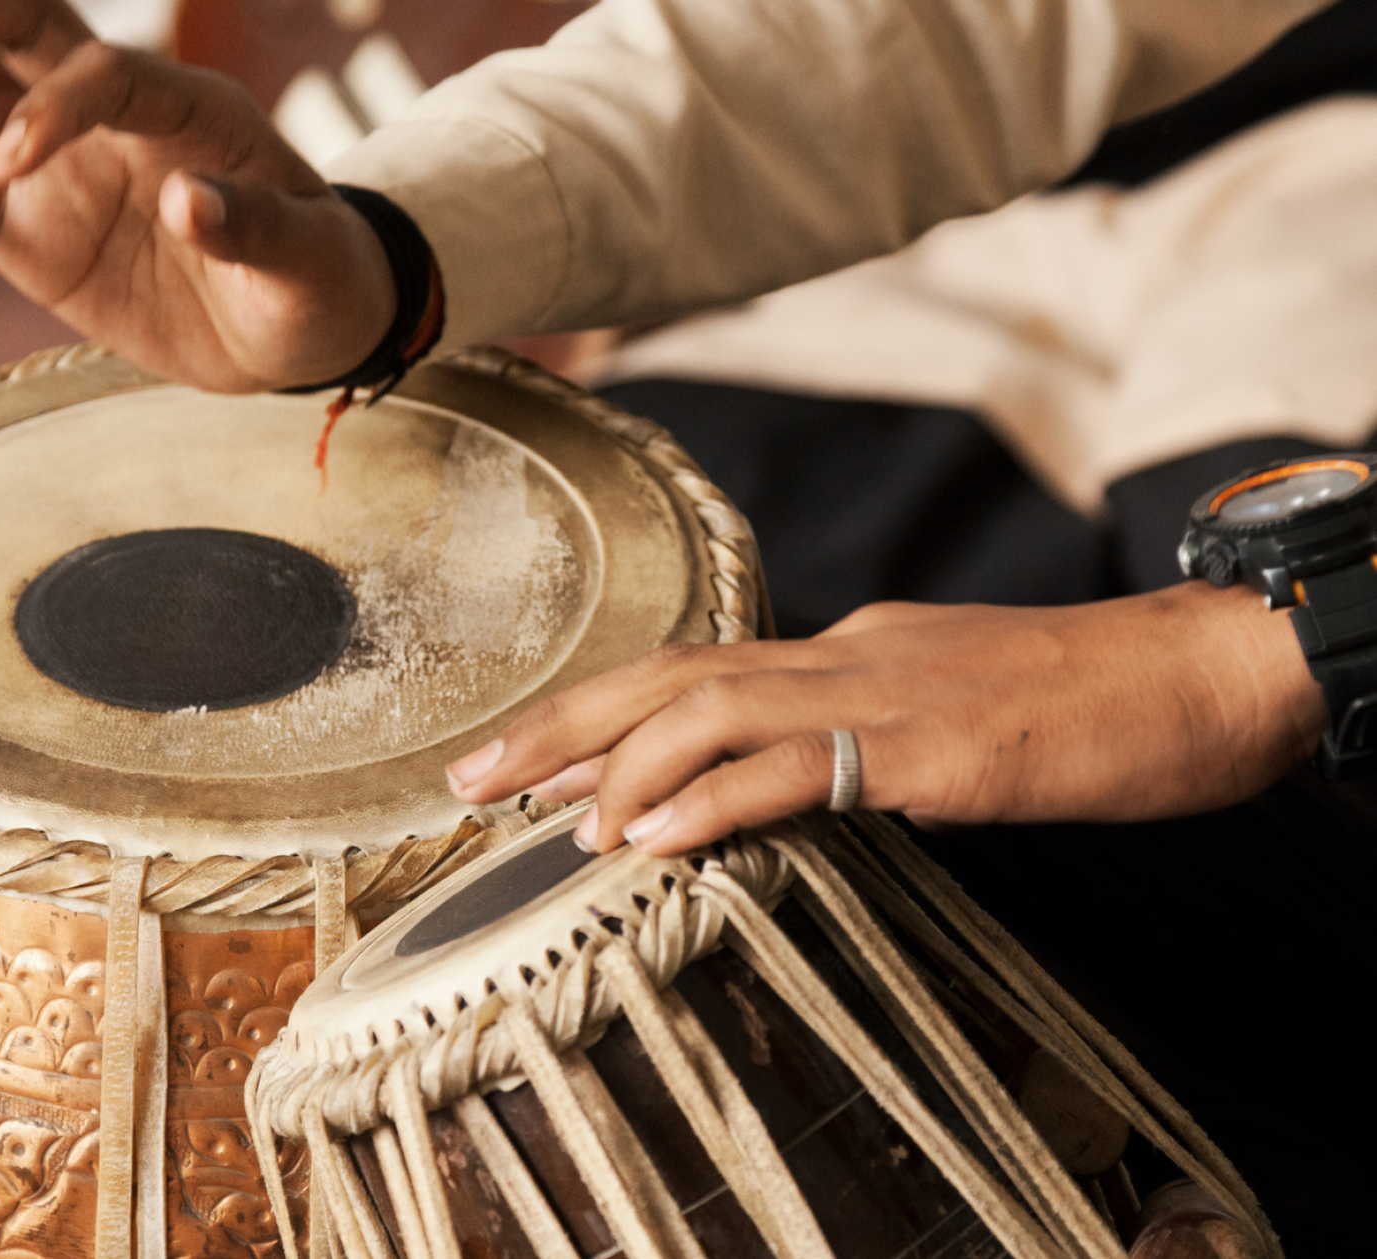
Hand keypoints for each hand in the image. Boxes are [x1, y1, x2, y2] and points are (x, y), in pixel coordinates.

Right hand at [0, 0, 394, 390]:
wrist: (291, 334)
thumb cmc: (315, 280)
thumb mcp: (308, 262)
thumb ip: (254, 229)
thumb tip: (189, 204)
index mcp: (187, 107)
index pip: (107, 70)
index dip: (58, 101)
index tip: (17, 163)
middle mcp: (112, 118)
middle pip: (20, 29)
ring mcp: (61, 167)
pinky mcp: (28, 230)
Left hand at [445, 583, 1327, 854]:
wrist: (1202, 674)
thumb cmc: (1083, 704)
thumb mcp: (946, 714)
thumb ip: (858, 735)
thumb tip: (784, 775)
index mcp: (842, 652)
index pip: (691, 674)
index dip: (597, 716)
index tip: (524, 763)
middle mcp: (843, 655)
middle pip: (668, 674)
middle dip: (559, 725)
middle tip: (469, 777)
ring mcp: (883, 692)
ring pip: (712, 706)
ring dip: (617, 765)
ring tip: (549, 824)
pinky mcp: (931, 744)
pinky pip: (797, 764)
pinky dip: (711, 797)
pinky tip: (654, 837)